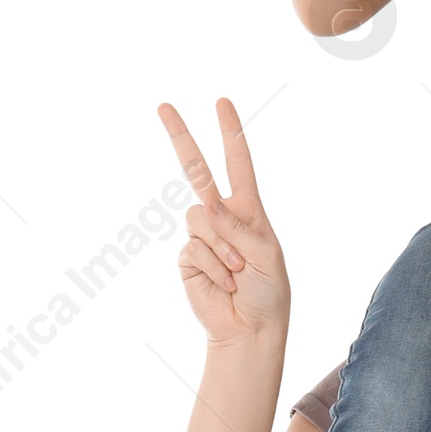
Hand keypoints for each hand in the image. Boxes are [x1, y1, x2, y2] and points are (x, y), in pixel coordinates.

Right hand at [156, 99, 288, 349]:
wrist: (249, 329)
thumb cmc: (267, 291)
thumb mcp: (266, 254)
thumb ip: (238, 226)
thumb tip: (206, 205)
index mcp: (248, 209)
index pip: (237, 163)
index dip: (230, 133)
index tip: (221, 103)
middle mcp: (221, 216)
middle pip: (196, 170)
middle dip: (181, 137)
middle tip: (163, 105)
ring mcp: (201, 236)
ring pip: (199, 219)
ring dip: (223, 249)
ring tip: (238, 273)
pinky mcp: (187, 258)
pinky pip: (193, 249)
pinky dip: (212, 267)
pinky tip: (223, 284)